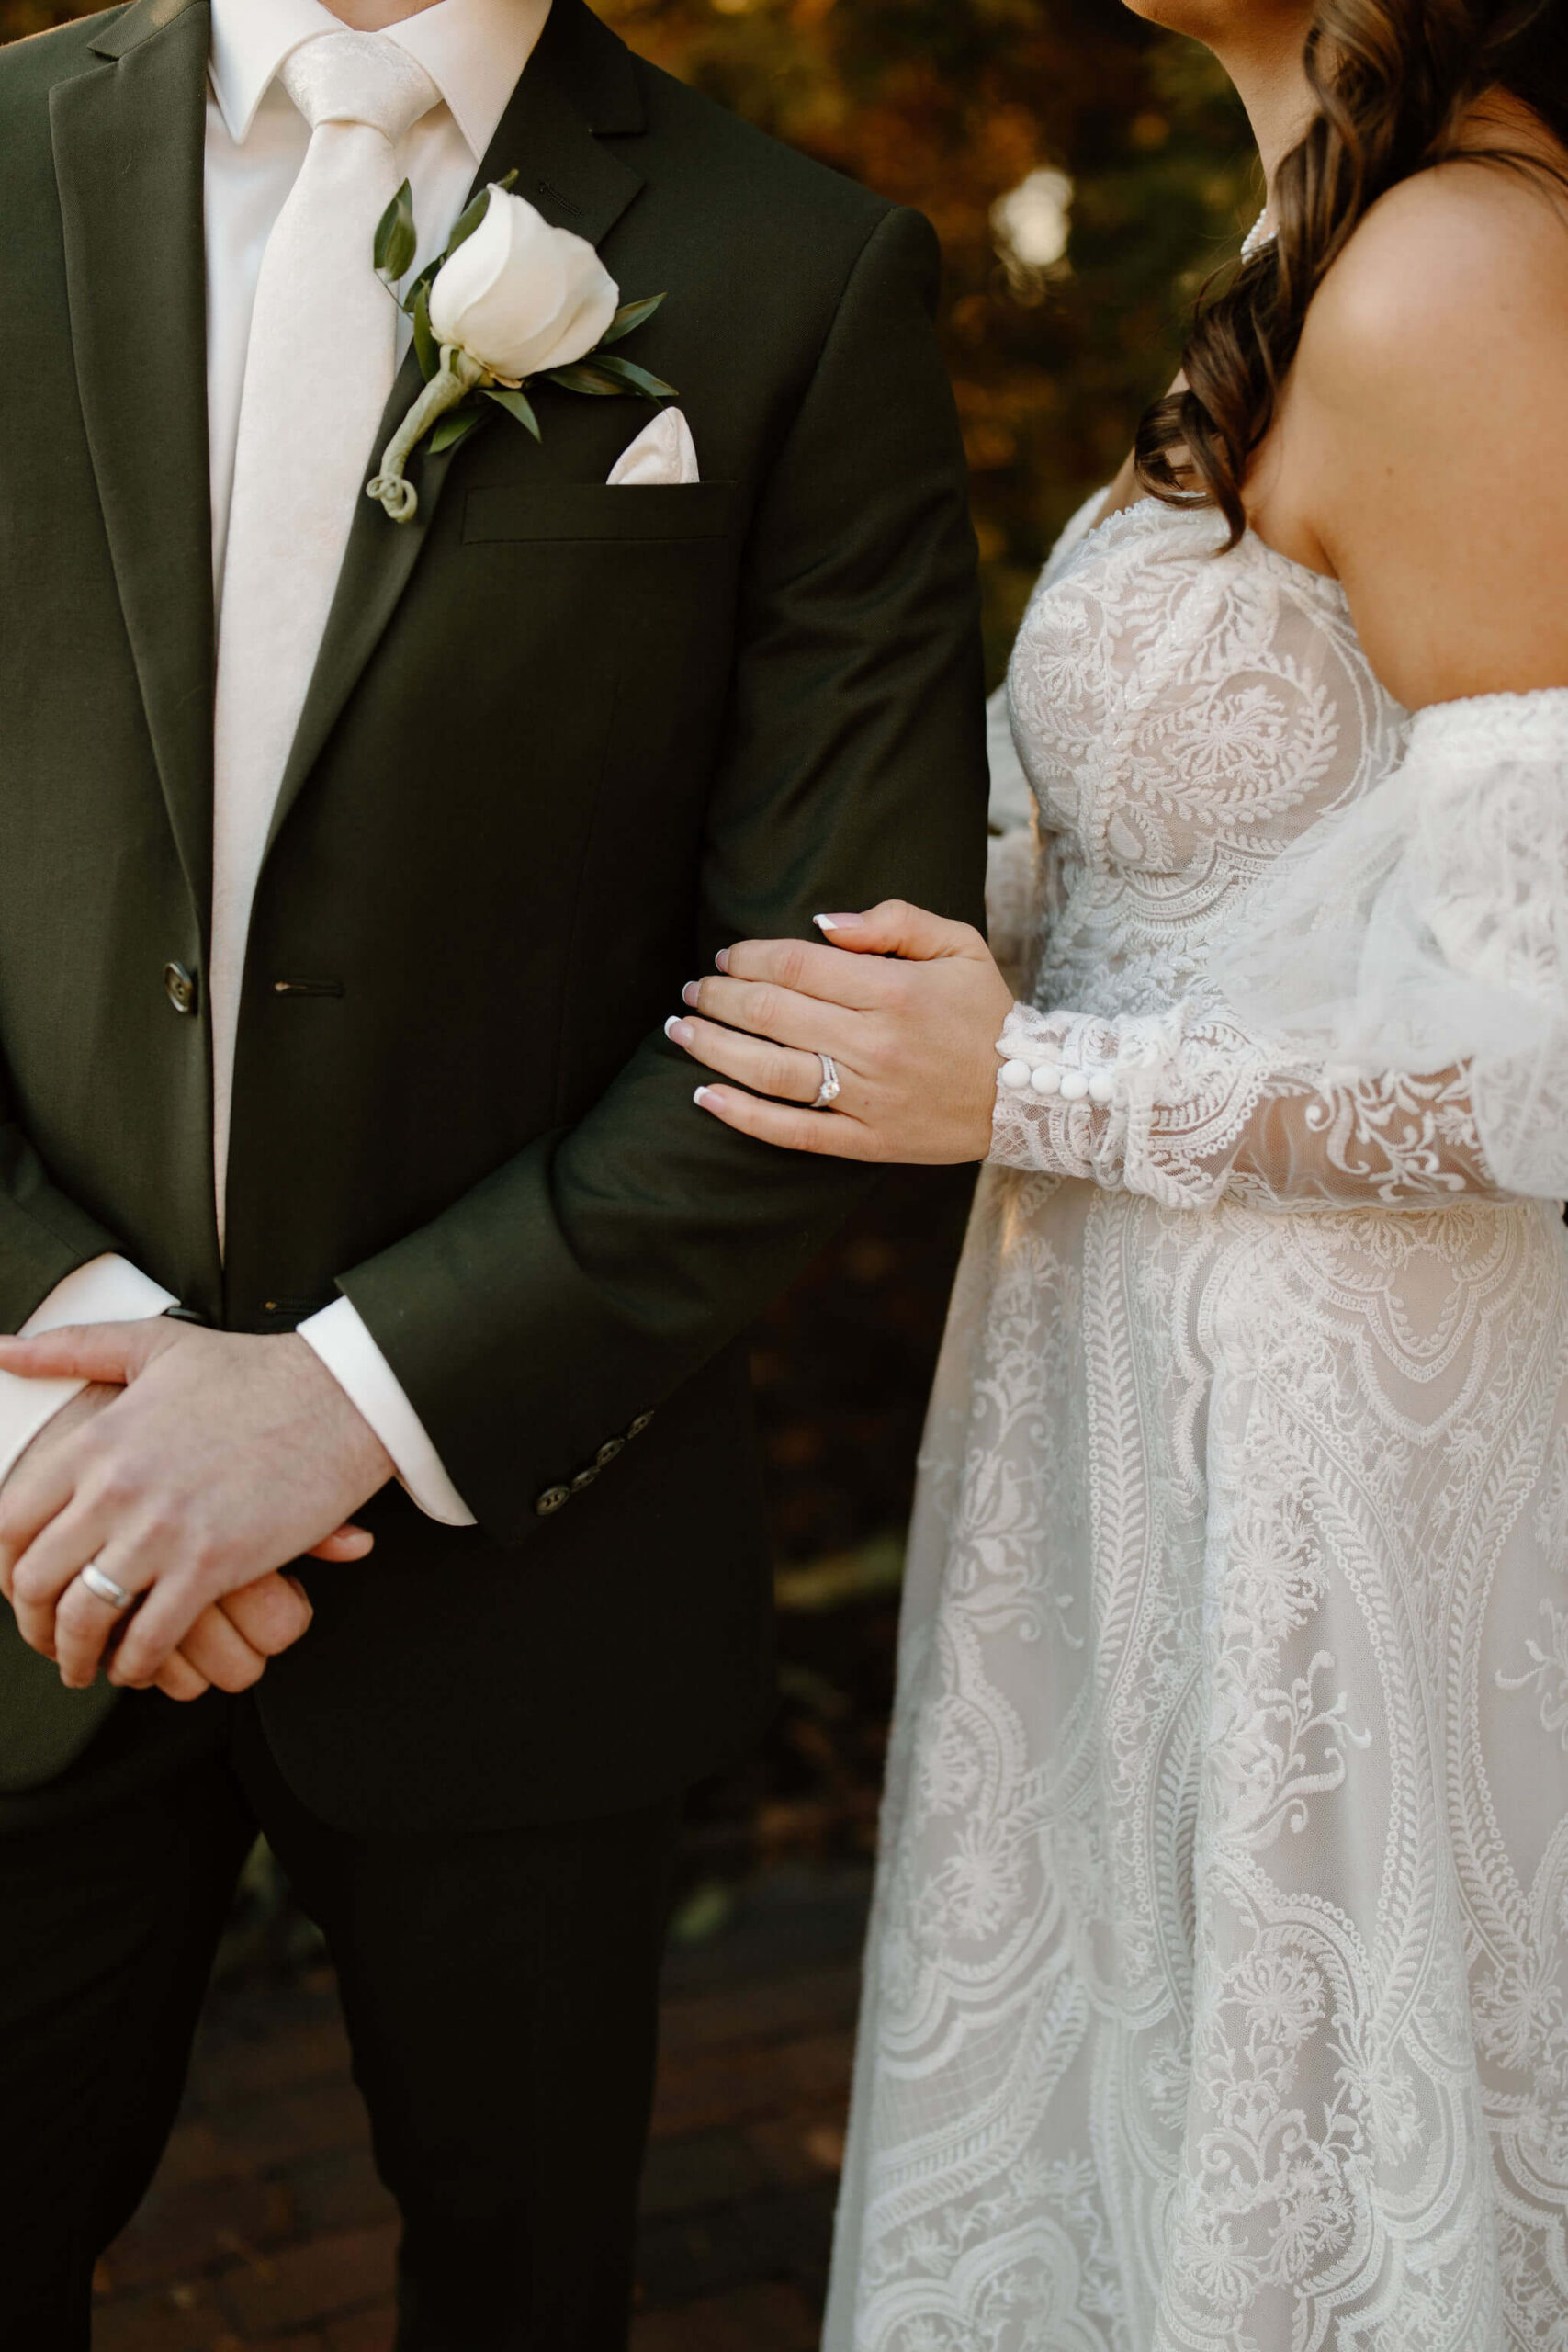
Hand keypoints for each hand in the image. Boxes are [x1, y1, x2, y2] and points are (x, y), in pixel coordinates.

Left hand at [0, 1319, 392, 1690]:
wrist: (342, 1396)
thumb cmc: (255, 1370)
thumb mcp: (154, 1344)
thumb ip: (73, 1347)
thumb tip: (3, 1349)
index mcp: (97, 1440)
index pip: (9, 1521)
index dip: (4, 1566)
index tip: (19, 1584)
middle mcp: (117, 1488)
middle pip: (37, 1579)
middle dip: (33, 1623)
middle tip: (46, 1637)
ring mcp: (162, 1531)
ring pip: (86, 1618)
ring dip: (76, 1655)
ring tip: (84, 1666)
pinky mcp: (212, 1564)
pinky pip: (151, 1637)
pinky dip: (137, 1664)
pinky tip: (140, 1665)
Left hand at [667, 901, 1013, 1163]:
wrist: (1031, 1094)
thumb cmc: (987, 1012)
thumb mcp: (959, 944)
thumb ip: (892, 922)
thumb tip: (819, 924)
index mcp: (893, 990)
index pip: (796, 966)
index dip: (748, 958)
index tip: (725, 957)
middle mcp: (874, 1043)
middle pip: (771, 1013)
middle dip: (718, 997)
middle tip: (692, 991)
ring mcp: (867, 1096)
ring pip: (769, 1071)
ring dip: (714, 1048)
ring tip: (680, 1031)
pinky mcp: (866, 1141)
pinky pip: (791, 1130)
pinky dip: (741, 1115)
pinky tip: (704, 1097)